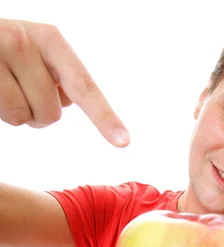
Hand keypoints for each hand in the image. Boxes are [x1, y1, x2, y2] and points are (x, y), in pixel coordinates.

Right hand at [0, 19, 129, 145]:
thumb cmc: (10, 56)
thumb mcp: (39, 56)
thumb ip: (61, 78)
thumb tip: (68, 100)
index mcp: (51, 40)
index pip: (84, 86)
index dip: (105, 117)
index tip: (124, 142)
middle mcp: (24, 41)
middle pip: (52, 113)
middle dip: (41, 114)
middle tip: (24, 92)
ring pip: (25, 118)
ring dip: (19, 115)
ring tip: (6, 89)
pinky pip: (6, 116)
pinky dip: (2, 114)